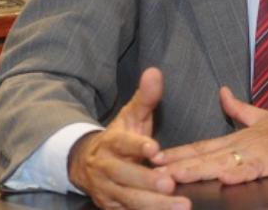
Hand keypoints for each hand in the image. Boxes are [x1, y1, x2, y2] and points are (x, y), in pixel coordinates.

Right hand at [68, 68, 190, 209]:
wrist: (86, 164)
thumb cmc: (119, 138)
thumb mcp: (131, 115)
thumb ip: (146, 97)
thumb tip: (155, 71)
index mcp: (111, 143)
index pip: (122, 144)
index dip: (137, 147)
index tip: (155, 150)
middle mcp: (106, 168)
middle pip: (124, 177)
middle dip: (147, 182)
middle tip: (170, 183)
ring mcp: (108, 190)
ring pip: (129, 200)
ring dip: (154, 205)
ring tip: (181, 206)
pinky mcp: (112, 207)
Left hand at [153, 87, 267, 184]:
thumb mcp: (263, 117)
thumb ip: (240, 109)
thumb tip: (223, 93)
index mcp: (239, 137)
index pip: (202, 145)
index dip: (178, 152)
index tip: (154, 156)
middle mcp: (243, 143)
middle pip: (205, 156)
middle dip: (178, 164)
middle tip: (152, 170)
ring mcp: (258, 152)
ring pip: (223, 162)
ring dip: (199, 169)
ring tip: (177, 176)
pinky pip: (255, 168)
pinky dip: (240, 172)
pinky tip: (226, 177)